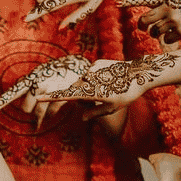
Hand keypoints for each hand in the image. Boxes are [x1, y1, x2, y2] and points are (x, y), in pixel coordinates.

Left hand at [0, 54, 90, 127]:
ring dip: (39, 116)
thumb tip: (18, 92)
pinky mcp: (61, 97)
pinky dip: (50, 114)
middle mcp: (39, 85)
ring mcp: (50, 92)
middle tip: (33, 106)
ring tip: (40, 115)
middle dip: (28, 110)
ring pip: (38, 113)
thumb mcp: (39, 73)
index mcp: (31, 79)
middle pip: (25, 109)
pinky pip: (51, 112)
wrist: (78, 66)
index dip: (4, 100)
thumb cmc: (54, 72)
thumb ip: (27, 84)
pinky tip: (51, 111)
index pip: (15, 91)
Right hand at [37, 54, 179, 111]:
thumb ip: (95, 113)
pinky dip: (97, 76)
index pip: (67, 95)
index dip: (52, 96)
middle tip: (101, 94)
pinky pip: (92, 72)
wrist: (141, 73)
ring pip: (85, 81)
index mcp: (92, 93)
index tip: (39, 95)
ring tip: (110, 86)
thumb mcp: (112, 108)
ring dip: (92, 85)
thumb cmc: (128, 93)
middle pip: (77, 89)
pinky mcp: (98, 63)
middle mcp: (90, 80)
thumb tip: (82, 118)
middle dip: (82, 94)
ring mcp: (94, 70)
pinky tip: (111, 77)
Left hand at [118, 0, 180, 41]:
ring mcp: (173, 19)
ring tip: (167, 30)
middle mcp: (167, 7)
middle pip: (144, 20)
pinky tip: (178, 34)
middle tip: (144, 29)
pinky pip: (166, 40)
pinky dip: (169, 40)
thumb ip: (162, 5)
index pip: (144, 0)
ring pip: (154, 32)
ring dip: (157, 34)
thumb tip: (145, 19)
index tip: (116, 2)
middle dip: (142, 27)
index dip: (130, 2)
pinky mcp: (179, 30)